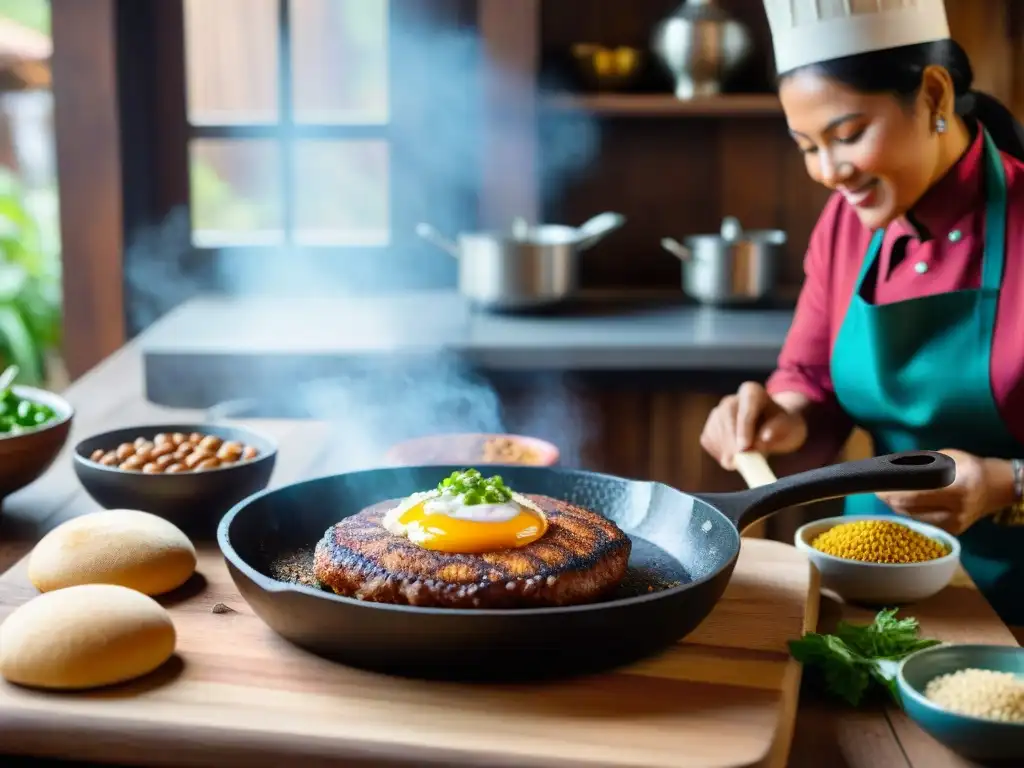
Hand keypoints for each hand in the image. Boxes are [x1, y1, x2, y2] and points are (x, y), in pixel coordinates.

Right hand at [700, 382, 807, 470]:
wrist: (774, 428)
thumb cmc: (784, 426)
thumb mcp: (791, 427)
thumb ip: (778, 431)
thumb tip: (761, 440)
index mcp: (753, 392)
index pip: (746, 407)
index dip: (744, 429)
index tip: (744, 448)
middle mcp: (731, 399)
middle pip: (726, 416)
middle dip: (732, 441)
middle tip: (740, 463)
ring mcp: (717, 413)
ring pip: (715, 430)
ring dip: (727, 450)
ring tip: (744, 463)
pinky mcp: (710, 427)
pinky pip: (709, 440)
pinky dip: (720, 453)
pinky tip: (735, 458)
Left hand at [876, 449, 1014, 534]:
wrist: (996, 488)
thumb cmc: (969, 467)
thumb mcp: (945, 458)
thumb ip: (918, 466)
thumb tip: (888, 469)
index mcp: (956, 488)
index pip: (912, 495)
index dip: (889, 492)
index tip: (875, 485)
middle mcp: (955, 510)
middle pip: (908, 509)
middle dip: (889, 499)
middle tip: (878, 489)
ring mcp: (954, 525)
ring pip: (911, 517)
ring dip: (897, 506)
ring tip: (890, 494)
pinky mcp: (951, 532)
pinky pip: (921, 522)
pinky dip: (909, 512)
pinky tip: (904, 503)